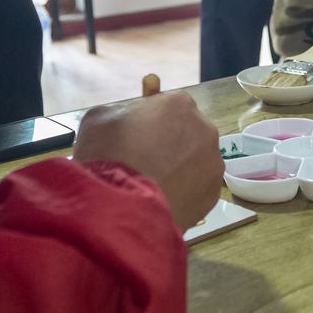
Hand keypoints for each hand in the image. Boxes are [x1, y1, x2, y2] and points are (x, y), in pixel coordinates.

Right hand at [73, 92, 224, 228]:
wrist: (121, 208)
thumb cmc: (108, 156)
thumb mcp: (99, 120)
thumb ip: (121, 113)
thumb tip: (129, 120)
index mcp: (179, 104)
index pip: (169, 107)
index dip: (152, 122)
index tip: (138, 137)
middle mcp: (204, 129)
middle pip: (187, 133)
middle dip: (170, 144)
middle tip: (146, 162)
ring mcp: (213, 163)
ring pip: (196, 162)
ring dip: (179, 169)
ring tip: (154, 186)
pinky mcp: (213, 194)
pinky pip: (197, 188)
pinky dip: (183, 193)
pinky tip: (163, 201)